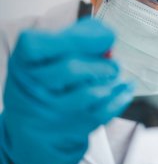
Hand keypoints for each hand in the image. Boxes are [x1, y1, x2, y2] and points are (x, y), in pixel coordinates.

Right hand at [0, 18, 133, 163]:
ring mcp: (51, 112)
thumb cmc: (47, 76)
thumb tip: (106, 35)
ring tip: (116, 73)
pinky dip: (120, 98)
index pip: (40, 45)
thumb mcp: (48, 53)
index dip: (79, 38)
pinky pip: (102, 113)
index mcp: (24, 61)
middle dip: (101, 63)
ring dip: (112, 81)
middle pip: (70, 68)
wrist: (35, 123)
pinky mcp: (70, 128)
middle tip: (115, 63)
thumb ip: (75, 37)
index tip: (107, 37)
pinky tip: (126, 88)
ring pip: (90, 94)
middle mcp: (33, 88)